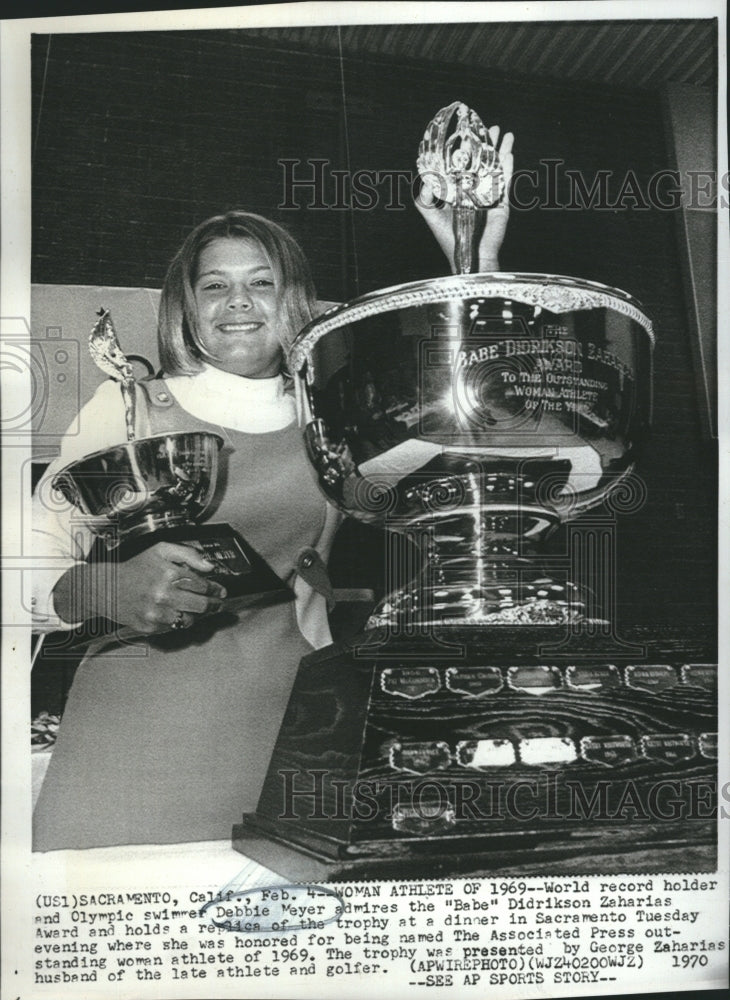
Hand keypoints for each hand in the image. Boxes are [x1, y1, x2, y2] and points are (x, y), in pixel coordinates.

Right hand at [53, 541, 226, 634]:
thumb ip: (188, 554)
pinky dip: (179, 622)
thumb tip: (210, 566)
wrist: (107, 588)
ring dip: (197, 615)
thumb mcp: (161, 551)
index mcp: (168, 573)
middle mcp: (164, 595)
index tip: (220, 590)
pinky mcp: (150, 627)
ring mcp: (157, 613)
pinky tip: (176, 613)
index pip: (203, 585)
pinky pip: (174, 628)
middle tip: (218, 603)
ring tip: (197, 608)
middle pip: (201, 605)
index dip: (215, 588)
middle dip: (214, 604)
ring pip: (190, 620)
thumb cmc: (136, 568)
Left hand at [415, 126, 513, 272]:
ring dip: (501, 151)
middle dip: (486, 144)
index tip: (466, 133)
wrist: (471, 256)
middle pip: (482, 162)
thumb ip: (423, 200)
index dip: (465, 150)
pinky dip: (508, 168)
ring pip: (496, 168)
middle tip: (490, 126)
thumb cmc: (449, 239)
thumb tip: (423, 180)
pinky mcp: (501, 204)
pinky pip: (505, 182)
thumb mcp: (432, 216)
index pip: (462, 165)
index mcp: (458, 191)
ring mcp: (489, 196)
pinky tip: (510, 154)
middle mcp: (474, 190)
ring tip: (505, 134)